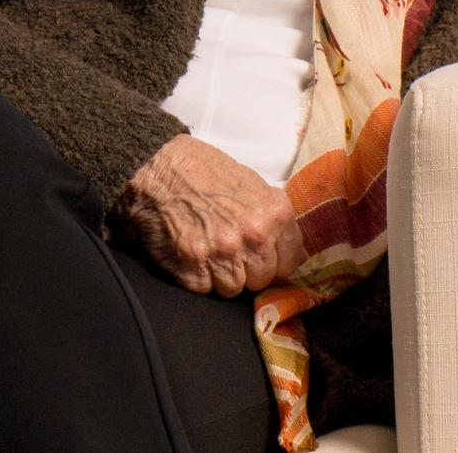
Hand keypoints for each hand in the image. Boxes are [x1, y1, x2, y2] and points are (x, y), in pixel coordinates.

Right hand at [122, 136, 305, 297]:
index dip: (275, 262)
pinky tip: (191, 254)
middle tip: (229, 250)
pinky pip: (204, 290)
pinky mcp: (192, 266)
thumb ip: (277, 220)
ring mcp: (222, 252)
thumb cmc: (207, 173)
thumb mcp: (254, 186)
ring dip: (221, 276)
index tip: (261, 256)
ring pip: (234, 290)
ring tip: (208, 250)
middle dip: (248, 270)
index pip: (291, 263)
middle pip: (263, 280)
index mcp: (275, 214)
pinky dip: (196, 277)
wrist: (160, 168)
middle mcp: (253, 235)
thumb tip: (297, 255)